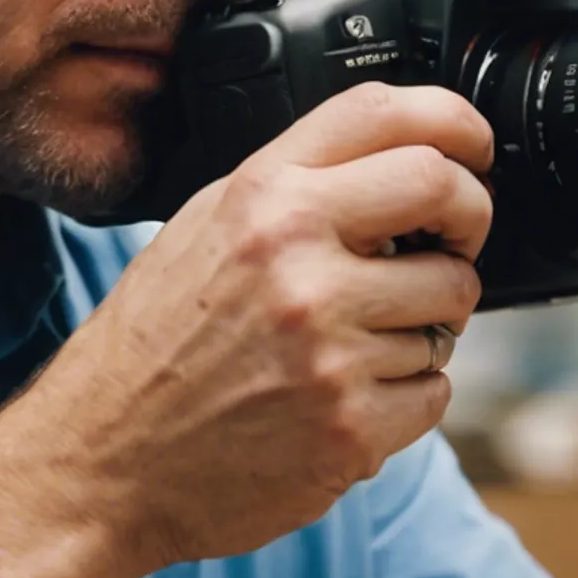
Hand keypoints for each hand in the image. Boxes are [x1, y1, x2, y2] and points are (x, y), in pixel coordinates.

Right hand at [0, 81, 492, 577]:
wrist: (102, 462)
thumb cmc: (151, 349)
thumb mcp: (202, 231)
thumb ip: (293, 189)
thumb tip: (396, 165)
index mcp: (261, 198)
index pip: (388, 115)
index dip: (457, 124)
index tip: (475, 148)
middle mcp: (297, 259)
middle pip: (448, 194)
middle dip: (470, 219)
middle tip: (450, 245)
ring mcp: (329, 345)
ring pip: (450, 308)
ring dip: (420, 328)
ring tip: (349, 347)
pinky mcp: (351, 425)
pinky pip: (435, 389)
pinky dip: (406, 397)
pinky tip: (345, 398)